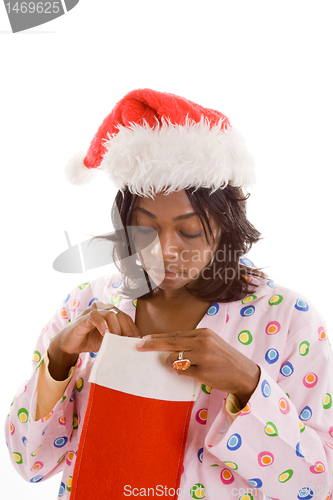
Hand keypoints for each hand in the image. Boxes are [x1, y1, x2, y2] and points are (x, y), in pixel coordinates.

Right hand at [56, 301, 140, 355]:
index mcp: (110, 312)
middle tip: (128, 342)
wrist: (69, 344)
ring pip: (111, 314)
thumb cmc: (89, 340)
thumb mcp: (107, 340)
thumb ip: (118, 338)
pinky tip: (105, 335)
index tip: (136, 341)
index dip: (132, 329)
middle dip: (126, 329)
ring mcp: (93, 311)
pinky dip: (103, 326)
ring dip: (116, 328)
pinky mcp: (84, 317)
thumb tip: (134, 343)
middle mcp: (103, 308)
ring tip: (116, 339)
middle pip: (121, 315)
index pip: (126, 318)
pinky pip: (96, 317)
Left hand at [136, 328, 259, 407]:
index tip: (144, 339)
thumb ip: (192, 343)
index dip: (157, 337)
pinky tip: (195, 374)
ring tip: (188, 367)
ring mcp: (202, 357)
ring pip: (173, 359)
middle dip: (152, 345)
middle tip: (138, 346)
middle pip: (170, 342)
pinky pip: (181, 372)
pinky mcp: (203, 372)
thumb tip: (168, 347)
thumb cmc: (225, 359)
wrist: (244, 374)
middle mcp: (202, 342)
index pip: (174, 334)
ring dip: (172, 364)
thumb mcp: (211, 344)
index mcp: (203, 333)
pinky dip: (182, 374)